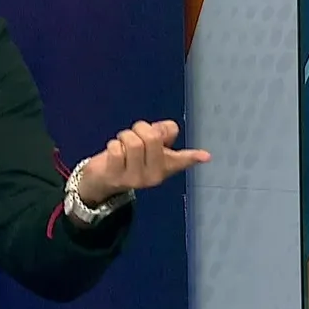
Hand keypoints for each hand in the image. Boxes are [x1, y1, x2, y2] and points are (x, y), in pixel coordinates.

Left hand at [78, 120, 209, 203]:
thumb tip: (170, 128)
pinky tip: (113, 154)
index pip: (181, 160)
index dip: (193, 156)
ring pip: (134, 142)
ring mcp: (135, 178)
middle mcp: (154, 175)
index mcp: (164, 166)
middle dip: (140, 128)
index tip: (206, 156)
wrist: (101, 180)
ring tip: (122, 144)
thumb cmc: (127, 159)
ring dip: (124, 136)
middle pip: (152, 137)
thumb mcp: (147, 147)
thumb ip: (161, 134)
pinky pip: (116, 150)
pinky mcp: (116, 177)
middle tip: (134, 134)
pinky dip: (112, 145)